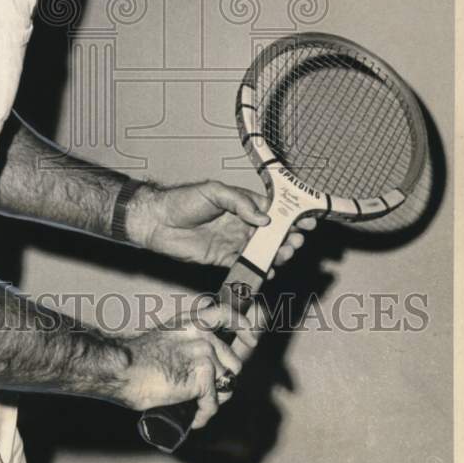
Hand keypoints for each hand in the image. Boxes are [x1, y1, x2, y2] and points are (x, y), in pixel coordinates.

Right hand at [116, 301, 259, 428]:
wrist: (124, 368)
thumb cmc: (138, 358)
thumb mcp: (167, 335)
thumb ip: (186, 337)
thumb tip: (204, 354)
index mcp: (192, 321)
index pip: (226, 314)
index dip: (244, 326)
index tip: (252, 339)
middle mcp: (202, 333)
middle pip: (233, 362)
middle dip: (223, 381)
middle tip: (204, 392)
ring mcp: (204, 353)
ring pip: (227, 385)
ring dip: (213, 398)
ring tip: (194, 404)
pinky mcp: (203, 377)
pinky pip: (213, 403)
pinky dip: (203, 415)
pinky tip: (193, 418)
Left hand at [126, 179, 316, 272]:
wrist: (158, 221)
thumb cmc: (183, 200)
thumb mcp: (214, 191)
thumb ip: (240, 202)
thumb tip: (264, 218)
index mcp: (240, 203)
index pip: (270, 209)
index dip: (288, 216)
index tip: (305, 220)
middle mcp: (240, 223)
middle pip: (270, 233)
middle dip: (286, 237)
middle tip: (296, 241)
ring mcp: (232, 241)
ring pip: (261, 250)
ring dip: (275, 253)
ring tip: (285, 254)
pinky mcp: (222, 258)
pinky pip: (244, 264)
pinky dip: (258, 269)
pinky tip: (268, 271)